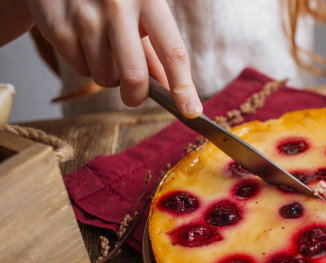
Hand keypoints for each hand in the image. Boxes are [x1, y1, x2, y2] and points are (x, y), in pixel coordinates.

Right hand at [25, 0, 201, 117]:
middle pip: (134, 77)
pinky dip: (85, 64)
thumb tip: (169, 89)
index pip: (173, 53)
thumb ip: (155, 49)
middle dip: (136, 96)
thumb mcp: (140, 10)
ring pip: (105, 78)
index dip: (183, 87)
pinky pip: (81, 70)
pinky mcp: (59, 27)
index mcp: (148, 0)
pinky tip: (82, 40)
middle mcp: (117, 6)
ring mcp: (85, 17)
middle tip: (134, 95)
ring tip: (103, 48)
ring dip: (108, 75)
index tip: (191, 111)